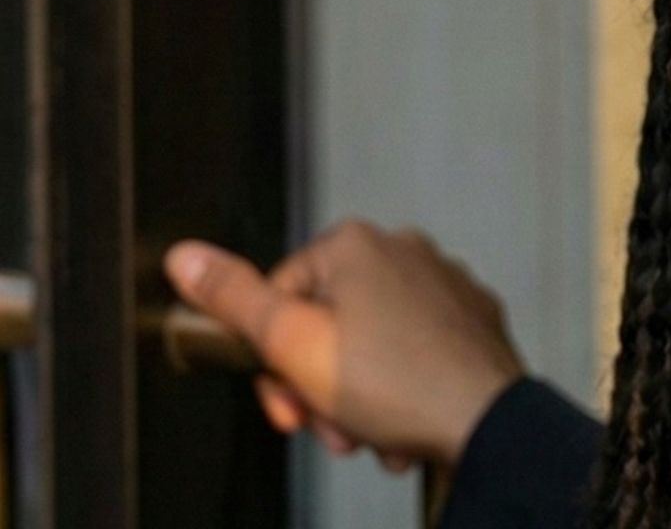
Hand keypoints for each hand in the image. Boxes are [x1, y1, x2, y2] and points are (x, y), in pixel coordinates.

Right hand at [163, 221, 524, 467]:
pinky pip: (412, 355)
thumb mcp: (292, 344)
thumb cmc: (394, 383)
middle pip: (325, 327)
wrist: (482, 420)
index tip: (290, 402)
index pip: (278, 300)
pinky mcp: (468, 316)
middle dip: (319, 388)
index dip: (273, 365)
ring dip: (358, 399)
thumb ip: (233, 300)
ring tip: (373, 430)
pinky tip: (404, 423)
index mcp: (356, 245)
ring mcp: (442, 281)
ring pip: (368, 348)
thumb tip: (184, 256)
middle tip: (333, 424)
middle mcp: (404, 249)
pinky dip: (400, 390)